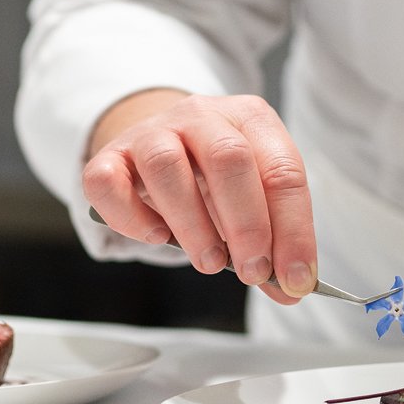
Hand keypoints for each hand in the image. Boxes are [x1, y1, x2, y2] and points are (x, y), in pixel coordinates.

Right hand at [81, 88, 318, 305]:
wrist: (158, 143)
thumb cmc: (212, 176)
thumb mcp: (252, 196)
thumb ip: (272, 240)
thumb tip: (291, 288)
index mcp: (250, 118)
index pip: (283, 169)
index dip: (293, 228)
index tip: (294, 278)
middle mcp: (201, 116)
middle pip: (228, 158)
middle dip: (247, 223)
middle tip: (252, 270)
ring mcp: (151, 131)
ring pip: (166, 166)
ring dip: (193, 224)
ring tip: (210, 261)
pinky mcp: (109, 155)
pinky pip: (109, 181)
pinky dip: (131, 216)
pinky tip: (156, 236)